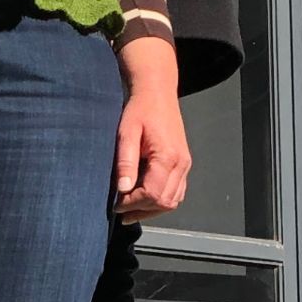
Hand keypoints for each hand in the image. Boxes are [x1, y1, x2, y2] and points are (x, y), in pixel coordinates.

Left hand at [113, 35, 190, 221]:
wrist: (157, 91)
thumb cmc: (140, 109)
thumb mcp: (127, 133)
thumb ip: (126, 162)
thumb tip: (122, 189)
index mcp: (168, 156)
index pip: (153, 194)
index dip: (133, 203)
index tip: (116, 204)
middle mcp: (181, 163)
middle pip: (165, 202)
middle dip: (141, 210)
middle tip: (120, 210)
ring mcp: (185, 164)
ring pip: (173, 200)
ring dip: (152, 209)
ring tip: (130, 210)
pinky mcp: (183, 163)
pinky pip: (177, 191)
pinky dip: (161, 200)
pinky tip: (144, 200)